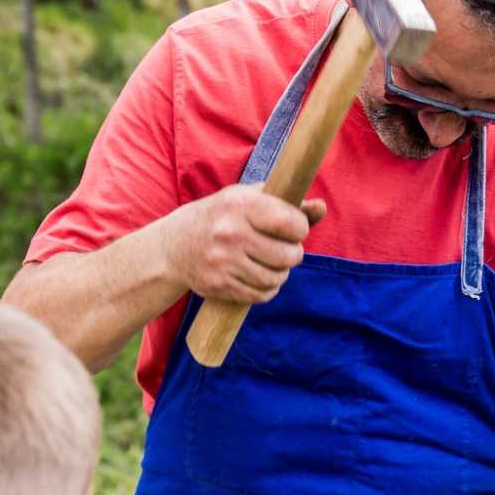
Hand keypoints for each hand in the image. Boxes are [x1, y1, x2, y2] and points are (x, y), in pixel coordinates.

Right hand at [160, 185, 325, 304]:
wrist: (173, 246)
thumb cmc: (220, 216)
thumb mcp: (248, 199)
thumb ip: (287, 203)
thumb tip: (321, 207)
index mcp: (240, 204)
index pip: (292, 223)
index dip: (301, 229)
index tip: (294, 229)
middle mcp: (230, 232)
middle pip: (288, 255)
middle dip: (293, 254)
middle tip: (286, 250)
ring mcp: (223, 261)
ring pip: (276, 278)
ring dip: (281, 273)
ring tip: (273, 264)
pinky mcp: (218, 285)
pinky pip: (260, 295)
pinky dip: (267, 290)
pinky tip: (261, 278)